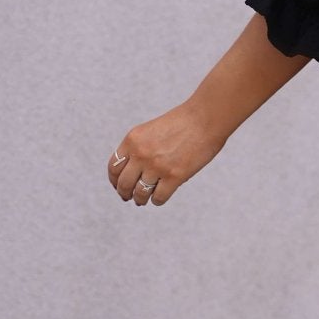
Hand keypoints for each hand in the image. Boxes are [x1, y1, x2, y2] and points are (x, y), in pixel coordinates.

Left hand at [106, 101, 224, 205]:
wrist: (205, 118)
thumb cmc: (182, 123)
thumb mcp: (150, 130)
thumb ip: (139, 148)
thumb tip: (133, 173)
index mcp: (132, 140)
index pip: (113, 167)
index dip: (114, 180)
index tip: (118, 185)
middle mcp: (141, 154)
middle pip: (123, 184)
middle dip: (124, 194)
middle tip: (129, 197)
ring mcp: (157, 166)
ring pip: (140, 194)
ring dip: (140, 199)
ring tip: (143, 200)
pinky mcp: (175, 176)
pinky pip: (159, 198)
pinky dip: (157, 200)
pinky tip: (160, 197)